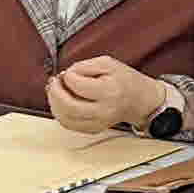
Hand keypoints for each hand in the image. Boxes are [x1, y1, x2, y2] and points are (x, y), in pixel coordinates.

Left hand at [48, 55, 173, 134]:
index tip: (69, 71)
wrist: (139, 99)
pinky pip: (69, 125)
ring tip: (56, 91)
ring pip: (66, 119)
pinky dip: (60, 113)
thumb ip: (84, 66)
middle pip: (69, 107)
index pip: (78, 85)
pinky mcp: (93, 129)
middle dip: (55, 92)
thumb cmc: (124, 80)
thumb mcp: (107, 63)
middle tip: (54, 82)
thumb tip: (66, 75)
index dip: (68, 76)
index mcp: (109, 91)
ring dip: (54, 103)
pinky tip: (61, 103)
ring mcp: (99, 123)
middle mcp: (104, 111)